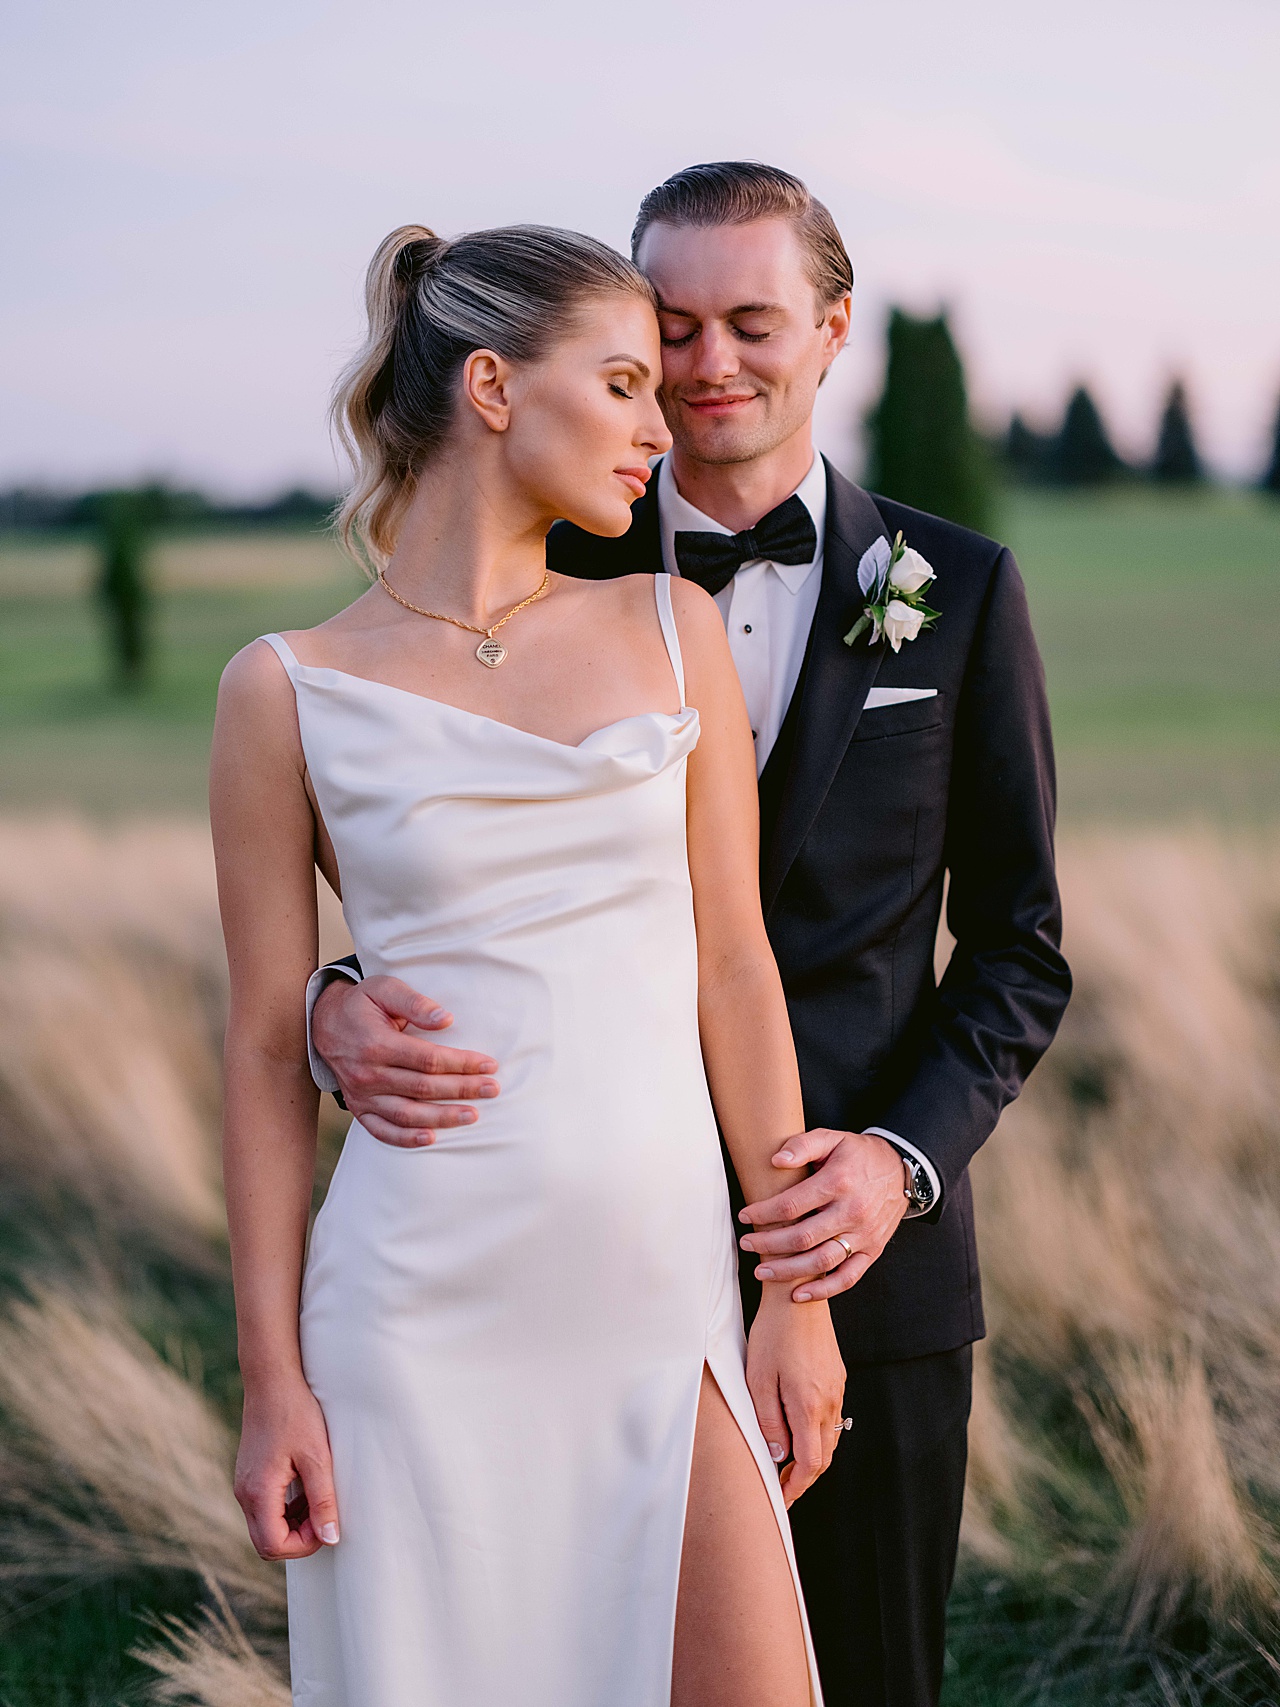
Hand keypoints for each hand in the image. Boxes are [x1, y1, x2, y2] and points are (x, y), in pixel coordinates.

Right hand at [234, 1378, 339, 1559]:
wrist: (272, 1380)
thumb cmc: (296, 1413)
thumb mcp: (317, 1457)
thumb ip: (322, 1500)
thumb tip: (330, 1538)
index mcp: (258, 1492)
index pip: (273, 1545)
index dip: (303, 1544)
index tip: (326, 1523)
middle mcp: (244, 1493)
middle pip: (265, 1542)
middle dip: (297, 1538)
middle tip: (323, 1515)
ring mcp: (244, 1485)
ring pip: (265, 1526)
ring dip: (292, 1524)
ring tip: (318, 1498)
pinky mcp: (249, 1476)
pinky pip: (264, 1507)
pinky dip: (285, 1509)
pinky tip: (305, 1488)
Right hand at [312, 975, 499, 1146]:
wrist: (323, 1023)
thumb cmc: (362, 1003)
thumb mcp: (384, 989)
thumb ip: (414, 1002)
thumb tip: (446, 1019)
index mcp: (377, 1044)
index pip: (428, 1060)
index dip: (462, 1063)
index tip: (489, 1065)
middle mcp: (368, 1074)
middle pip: (423, 1088)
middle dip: (462, 1090)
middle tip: (493, 1089)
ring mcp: (361, 1095)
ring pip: (406, 1114)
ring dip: (442, 1118)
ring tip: (473, 1116)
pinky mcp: (358, 1108)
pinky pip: (381, 1130)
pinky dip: (405, 1139)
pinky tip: (431, 1139)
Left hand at [738, 1129, 907, 1303]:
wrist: (901, 1169)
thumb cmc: (859, 1154)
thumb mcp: (832, 1138)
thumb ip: (803, 1145)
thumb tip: (776, 1160)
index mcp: (839, 1182)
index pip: (792, 1205)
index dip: (763, 1213)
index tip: (745, 1216)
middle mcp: (852, 1211)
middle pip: (802, 1237)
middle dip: (768, 1244)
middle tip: (747, 1244)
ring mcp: (864, 1234)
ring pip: (822, 1261)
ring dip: (788, 1271)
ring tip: (762, 1271)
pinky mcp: (873, 1250)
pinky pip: (848, 1278)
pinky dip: (823, 1290)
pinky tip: (799, 1294)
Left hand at [746, 1288, 845, 1505]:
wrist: (798, 1294)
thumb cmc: (773, 1334)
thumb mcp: (758, 1379)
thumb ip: (768, 1421)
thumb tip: (776, 1455)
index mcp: (809, 1406)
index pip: (809, 1464)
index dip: (795, 1488)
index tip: (780, 1499)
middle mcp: (830, 1401)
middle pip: (824, 1456)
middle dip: (803, 1478)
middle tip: (781, 1487)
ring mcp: (837, 1388)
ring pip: (831, 1438)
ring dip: (812, 1457)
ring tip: (787, 1463)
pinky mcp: (837, 1377)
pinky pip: (832, 1417)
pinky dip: (818, 1434)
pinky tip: (800, 1431)